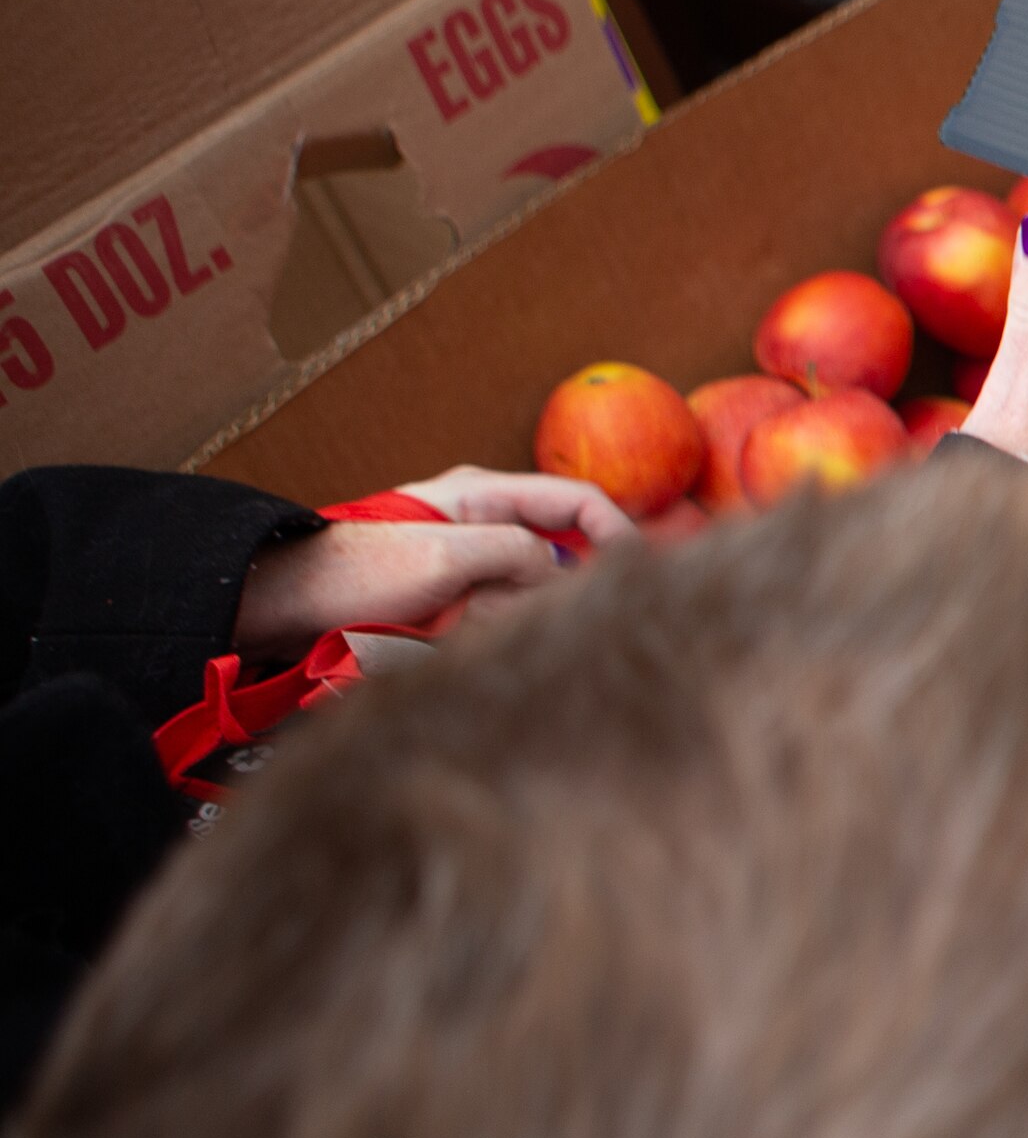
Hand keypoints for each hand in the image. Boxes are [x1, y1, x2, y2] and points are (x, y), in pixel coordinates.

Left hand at [231, 467, 638, 659]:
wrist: (282, 604)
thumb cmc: (354, 571)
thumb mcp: (444, 555)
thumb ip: (516, 551)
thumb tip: (562, 570)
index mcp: (484, 494)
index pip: (579, 502)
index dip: (617, 533)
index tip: (635, 575)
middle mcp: (483, 525)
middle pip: (557, 557)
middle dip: (541, 593)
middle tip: (502, 616)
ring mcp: (468, 566)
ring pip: (526, 596)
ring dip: (502, 619)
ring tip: (450, 630)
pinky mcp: (452, 603)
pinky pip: (494, 621)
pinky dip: (482, 635)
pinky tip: (443, 643)